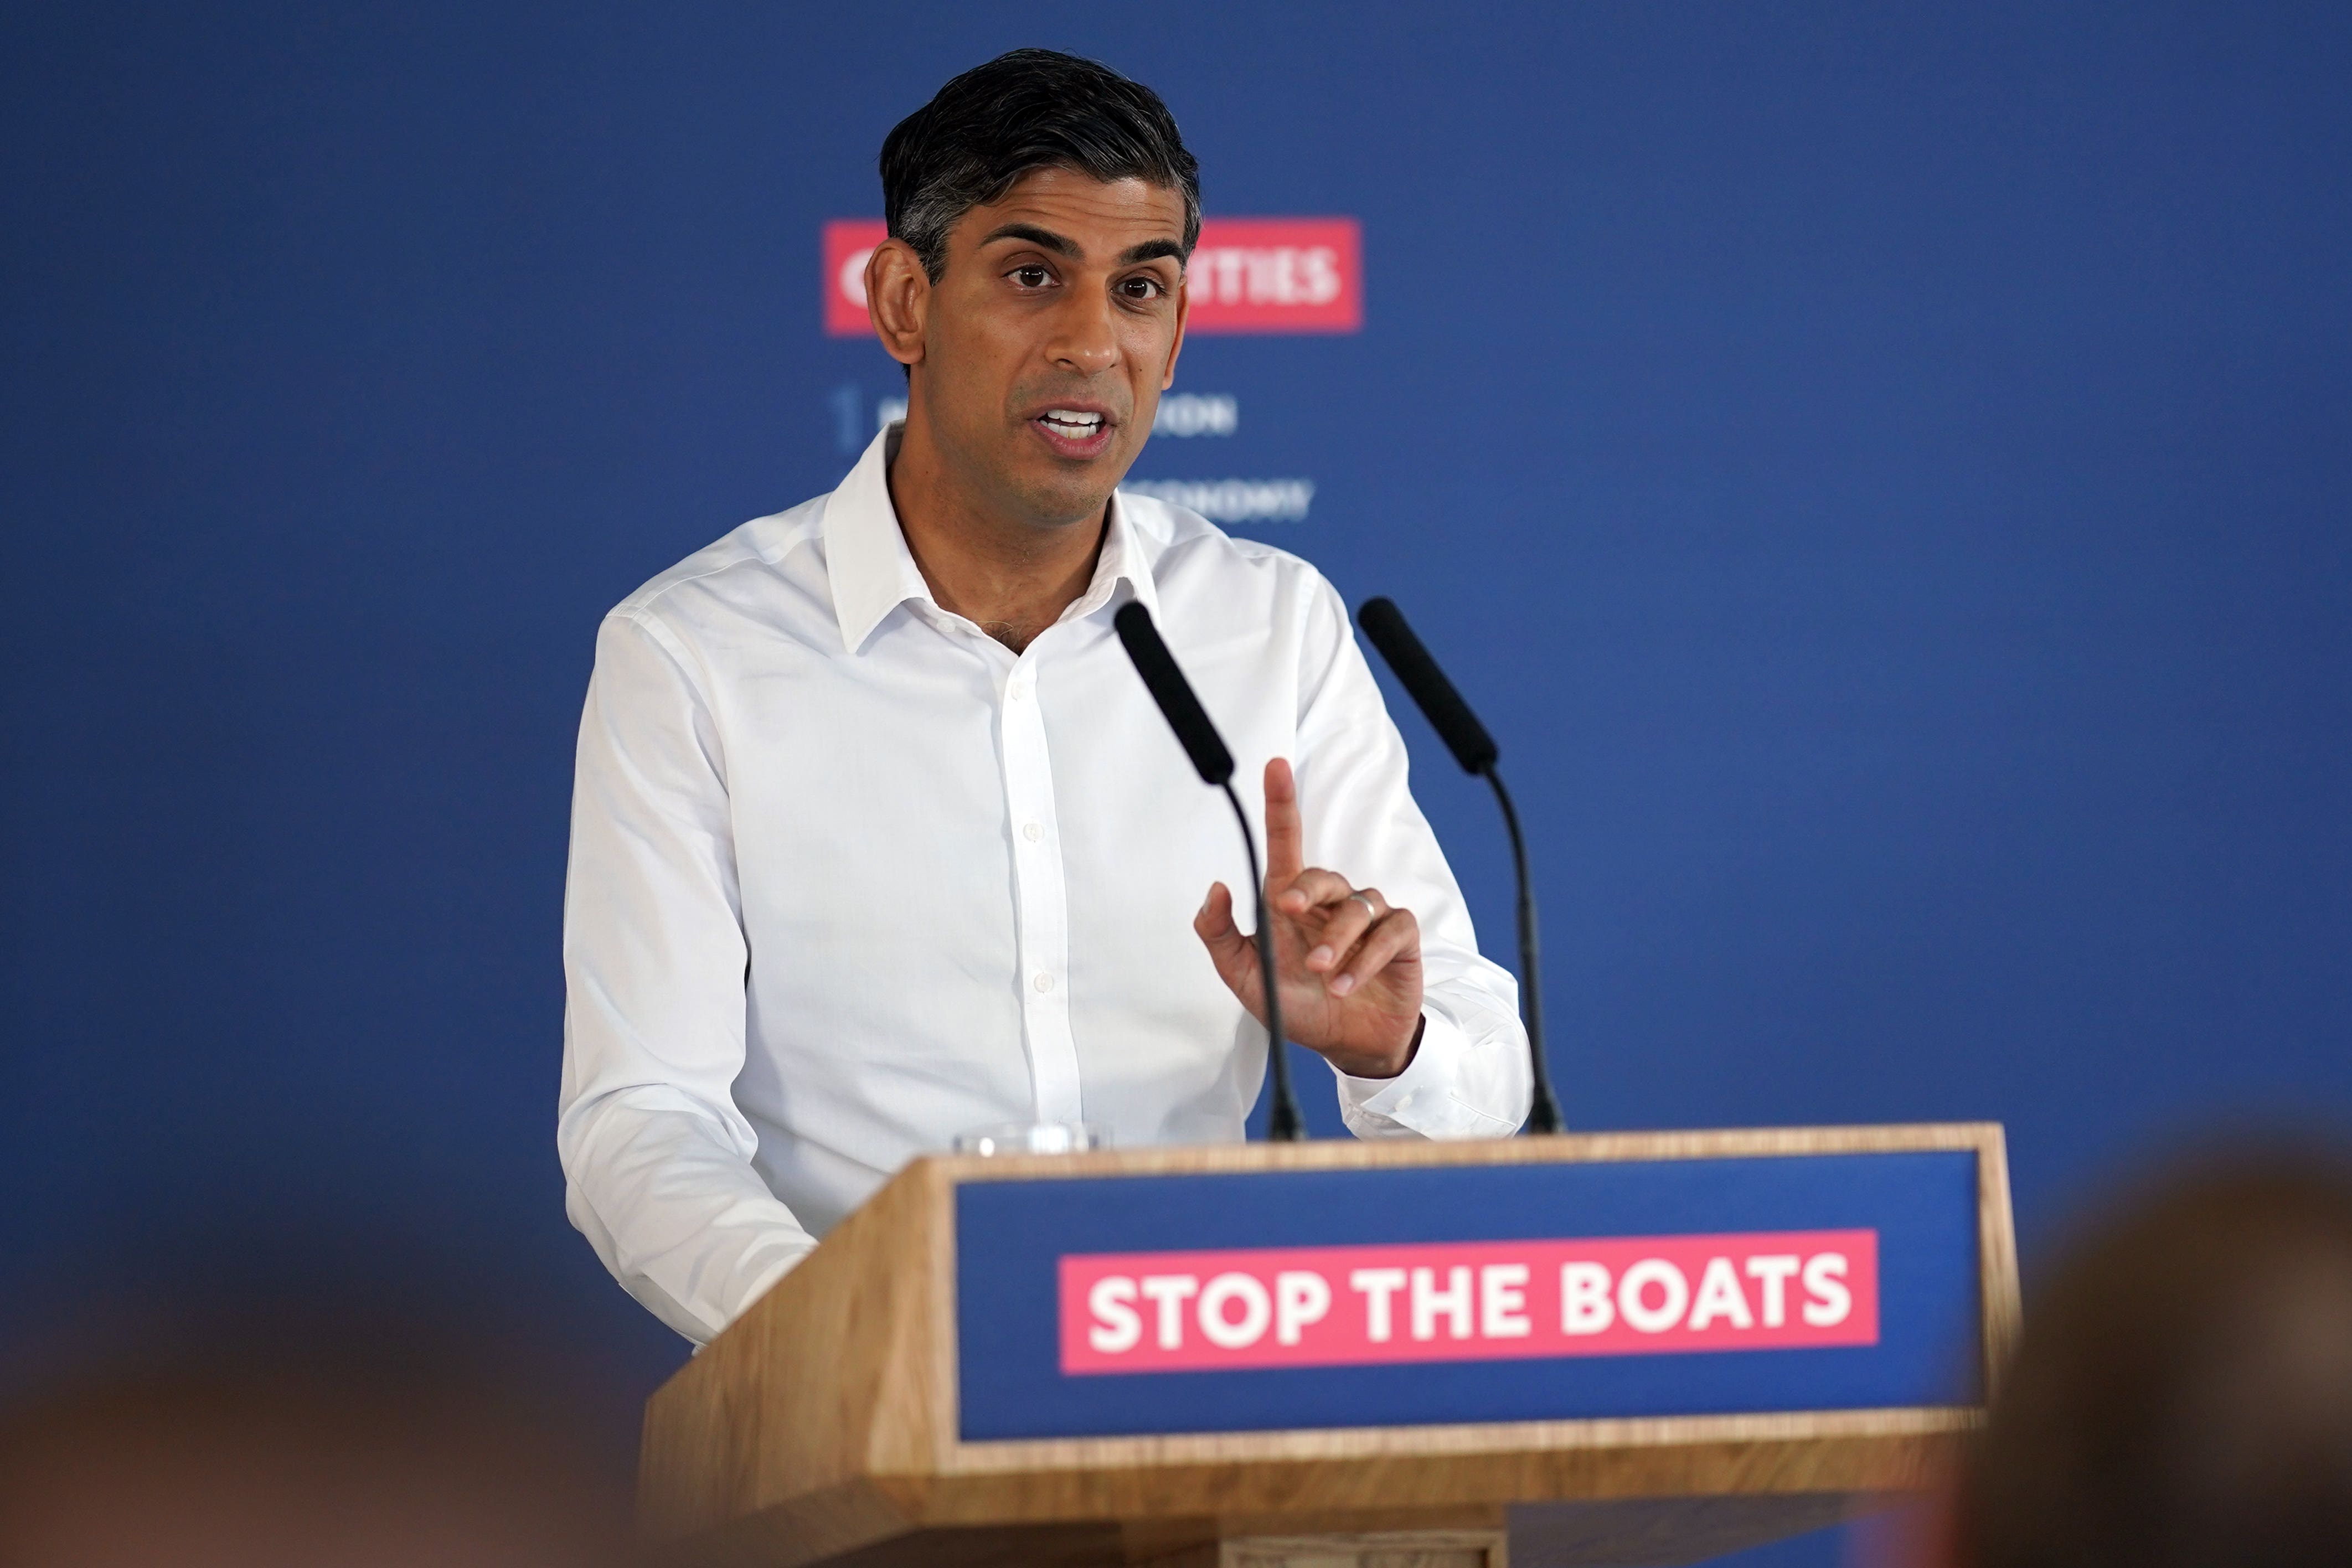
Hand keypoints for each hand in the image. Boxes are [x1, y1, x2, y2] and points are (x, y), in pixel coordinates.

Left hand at [1195, 758, 1424, 1078]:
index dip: (1281, 805)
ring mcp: (1368, 918)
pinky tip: (1348, 984)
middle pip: (1323, 875)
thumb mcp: (1246, 978)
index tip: (1275, 767)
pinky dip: (1367, 959)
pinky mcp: (1400, 938)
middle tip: (1289, 913)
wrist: (1347, 1045)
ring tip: (1324, 976)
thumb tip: (1216, 888)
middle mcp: (1330, 904)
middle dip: (1307, 890)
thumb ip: (1220, 936)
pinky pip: (1389, 930)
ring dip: (1336, 942)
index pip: (1285, 844)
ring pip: (1357, 906)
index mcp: (1291, 904)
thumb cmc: (1296, 1006)